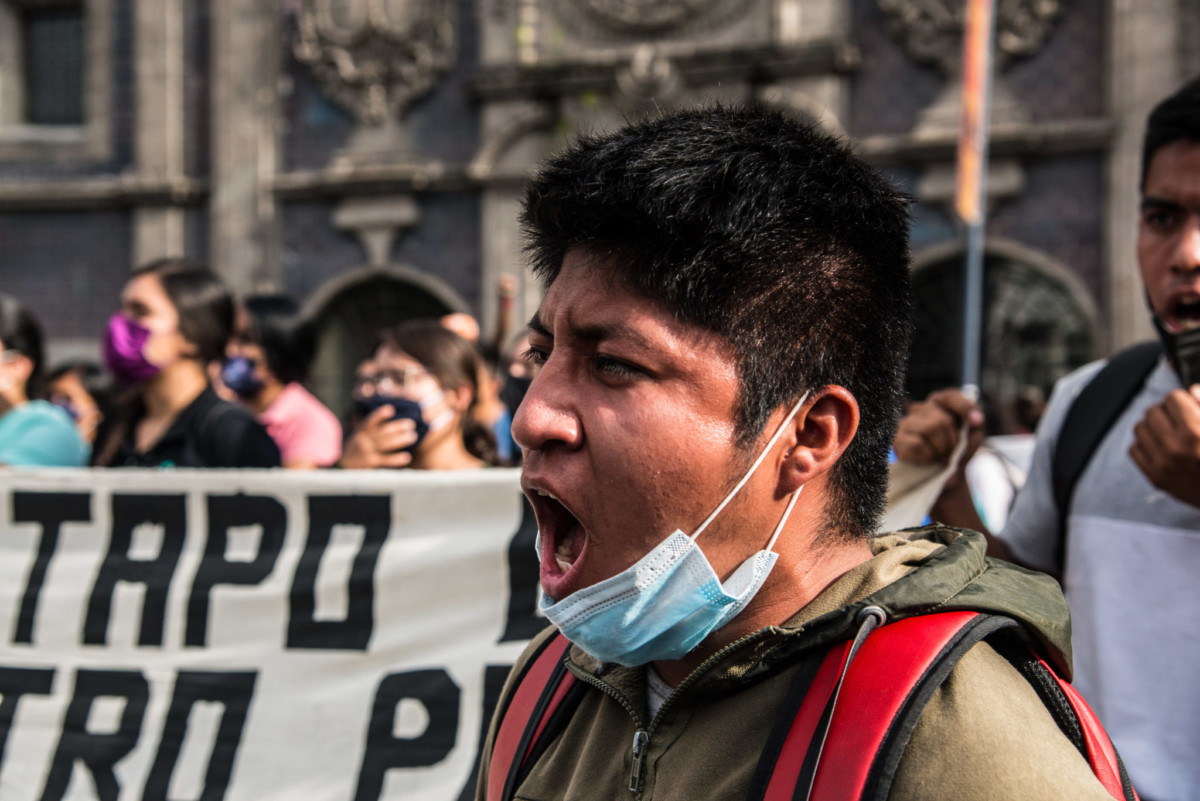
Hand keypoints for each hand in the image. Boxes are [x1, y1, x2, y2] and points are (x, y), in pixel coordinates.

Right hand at [338, 405, 416, 468]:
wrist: (344, 465)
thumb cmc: (357, 447)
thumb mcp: (360, 434)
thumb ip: (371, 427)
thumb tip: (390, 413)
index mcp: (361, 431)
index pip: (370, 421)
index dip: (380, 415)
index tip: (391, 409)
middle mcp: (363, 440)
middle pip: (382, 432)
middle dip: (397, 427)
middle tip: (411, 424)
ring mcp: (366, 452)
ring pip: (385, 444)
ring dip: (400, 440)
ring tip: (412, 436)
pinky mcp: (371, 463)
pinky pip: (385, 460)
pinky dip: (396, 459)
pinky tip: (407, 457)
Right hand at [893, 388, 984, 471]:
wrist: (941, 476)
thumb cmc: (956, 453)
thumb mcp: (972, 438)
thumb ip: (976, 426)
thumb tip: (976, 422)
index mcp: (940, 404)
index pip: (950, 397)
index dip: (965, 407)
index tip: (977, 423)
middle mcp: (920, 409)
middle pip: (943, 420)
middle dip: (952, 442)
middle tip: (952, 454)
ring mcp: (906, 423)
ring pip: (929, 429)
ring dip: (941, 449)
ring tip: (940, 458)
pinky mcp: (897, 439)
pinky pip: (917, 444)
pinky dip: (928, 456)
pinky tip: (927, 459)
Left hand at [1130, 386, 1199, 507]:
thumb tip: (1191, 391)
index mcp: (1195, 432)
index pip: (1173, 397)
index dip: (1184, 401)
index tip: (1190, 409)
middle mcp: (1176, 448)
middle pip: (1152, 410)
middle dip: (1167, 412)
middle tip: (1179, 422)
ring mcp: (1163, 465)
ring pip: (1139, 428)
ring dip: (1153, 427)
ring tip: (1169, 434)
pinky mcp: (1155, 478)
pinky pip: (1134, 449)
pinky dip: (1146, 446)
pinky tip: (1162, 449)